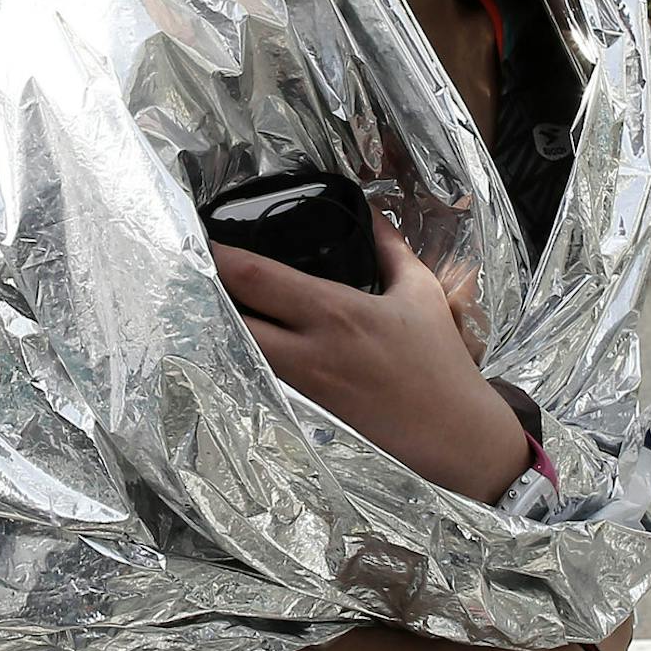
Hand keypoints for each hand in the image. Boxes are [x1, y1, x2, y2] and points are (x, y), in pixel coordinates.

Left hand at [212, 213, 527, 501]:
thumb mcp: (420, 293)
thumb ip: (390, 248)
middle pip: (230, 320)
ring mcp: (300, 391)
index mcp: (334, 311)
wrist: (456, 437)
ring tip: (209, 315)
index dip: (220, 257)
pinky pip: (257, 389)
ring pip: (236, 358)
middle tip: (194, 281)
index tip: (203, 242)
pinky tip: (234, 359)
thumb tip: (373, 213)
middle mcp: (308, 351)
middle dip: (206, 297)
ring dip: (219, 336)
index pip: (255, 278)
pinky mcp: (301, 420)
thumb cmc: (439, 363)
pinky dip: (241, 371)